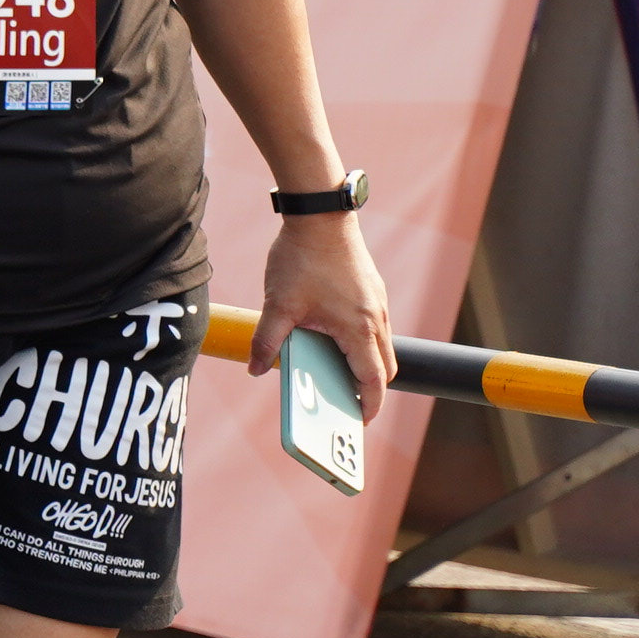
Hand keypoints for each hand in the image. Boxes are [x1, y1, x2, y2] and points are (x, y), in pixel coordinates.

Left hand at [254, 213, 393, 419]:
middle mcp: (377, 319)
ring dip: (365, 364)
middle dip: (368, 389)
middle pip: (383, 368)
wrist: (321, 214)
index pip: (374, 380)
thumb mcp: (278, 304)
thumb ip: (266, 342)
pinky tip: (332, 339)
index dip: (369, 406)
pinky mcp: (373, 291)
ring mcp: (378, 304)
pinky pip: (374, 327)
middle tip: (344, 403)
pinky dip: (361, 342)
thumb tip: (255, 370)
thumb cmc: (302, 258)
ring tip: (335, 376)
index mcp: (359, 329)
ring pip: (381, 347)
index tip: (359, 422)